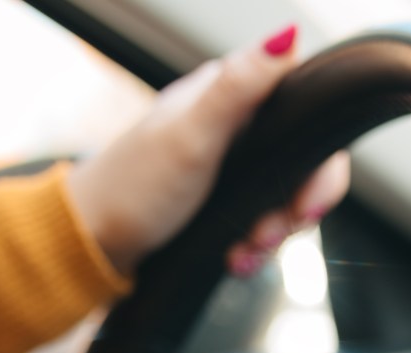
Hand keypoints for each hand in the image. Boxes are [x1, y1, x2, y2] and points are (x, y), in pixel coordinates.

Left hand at [66, 25, 351, 276]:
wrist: (90, 241)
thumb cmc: (132, 186)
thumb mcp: (191, 135)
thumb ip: (241, 88)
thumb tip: (286, 37)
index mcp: (229, 97)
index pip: (307, 113)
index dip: (320, 161)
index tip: (309, 200)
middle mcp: (234, 126)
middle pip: (303, 163)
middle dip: (297, 208)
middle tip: (273, 232)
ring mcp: (230, 166)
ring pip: (285, 198)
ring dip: (275, 233)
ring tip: (247, 251)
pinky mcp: (223, 200)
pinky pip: (262, 222)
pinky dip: (256, 247)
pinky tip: (237, 257)